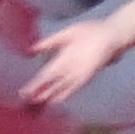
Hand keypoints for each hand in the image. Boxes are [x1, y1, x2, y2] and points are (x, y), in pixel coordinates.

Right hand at [20, 12, 134, 109]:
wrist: (111, 32)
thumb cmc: (91, 31)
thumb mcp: (66, 34)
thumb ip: (51, 41)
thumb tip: (32, 48)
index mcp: (62, 59)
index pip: (45, 75)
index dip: (35, 83)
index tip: (23, 91)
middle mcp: (68, 68)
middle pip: (51, 83)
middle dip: (39, 91)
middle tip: (26, 100)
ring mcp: (78, 72)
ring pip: (61, 86)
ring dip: (51, 94)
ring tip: (39, 102)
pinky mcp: (88, 73)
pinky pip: (75, 85)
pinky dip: (66, 92)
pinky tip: (58, 99)